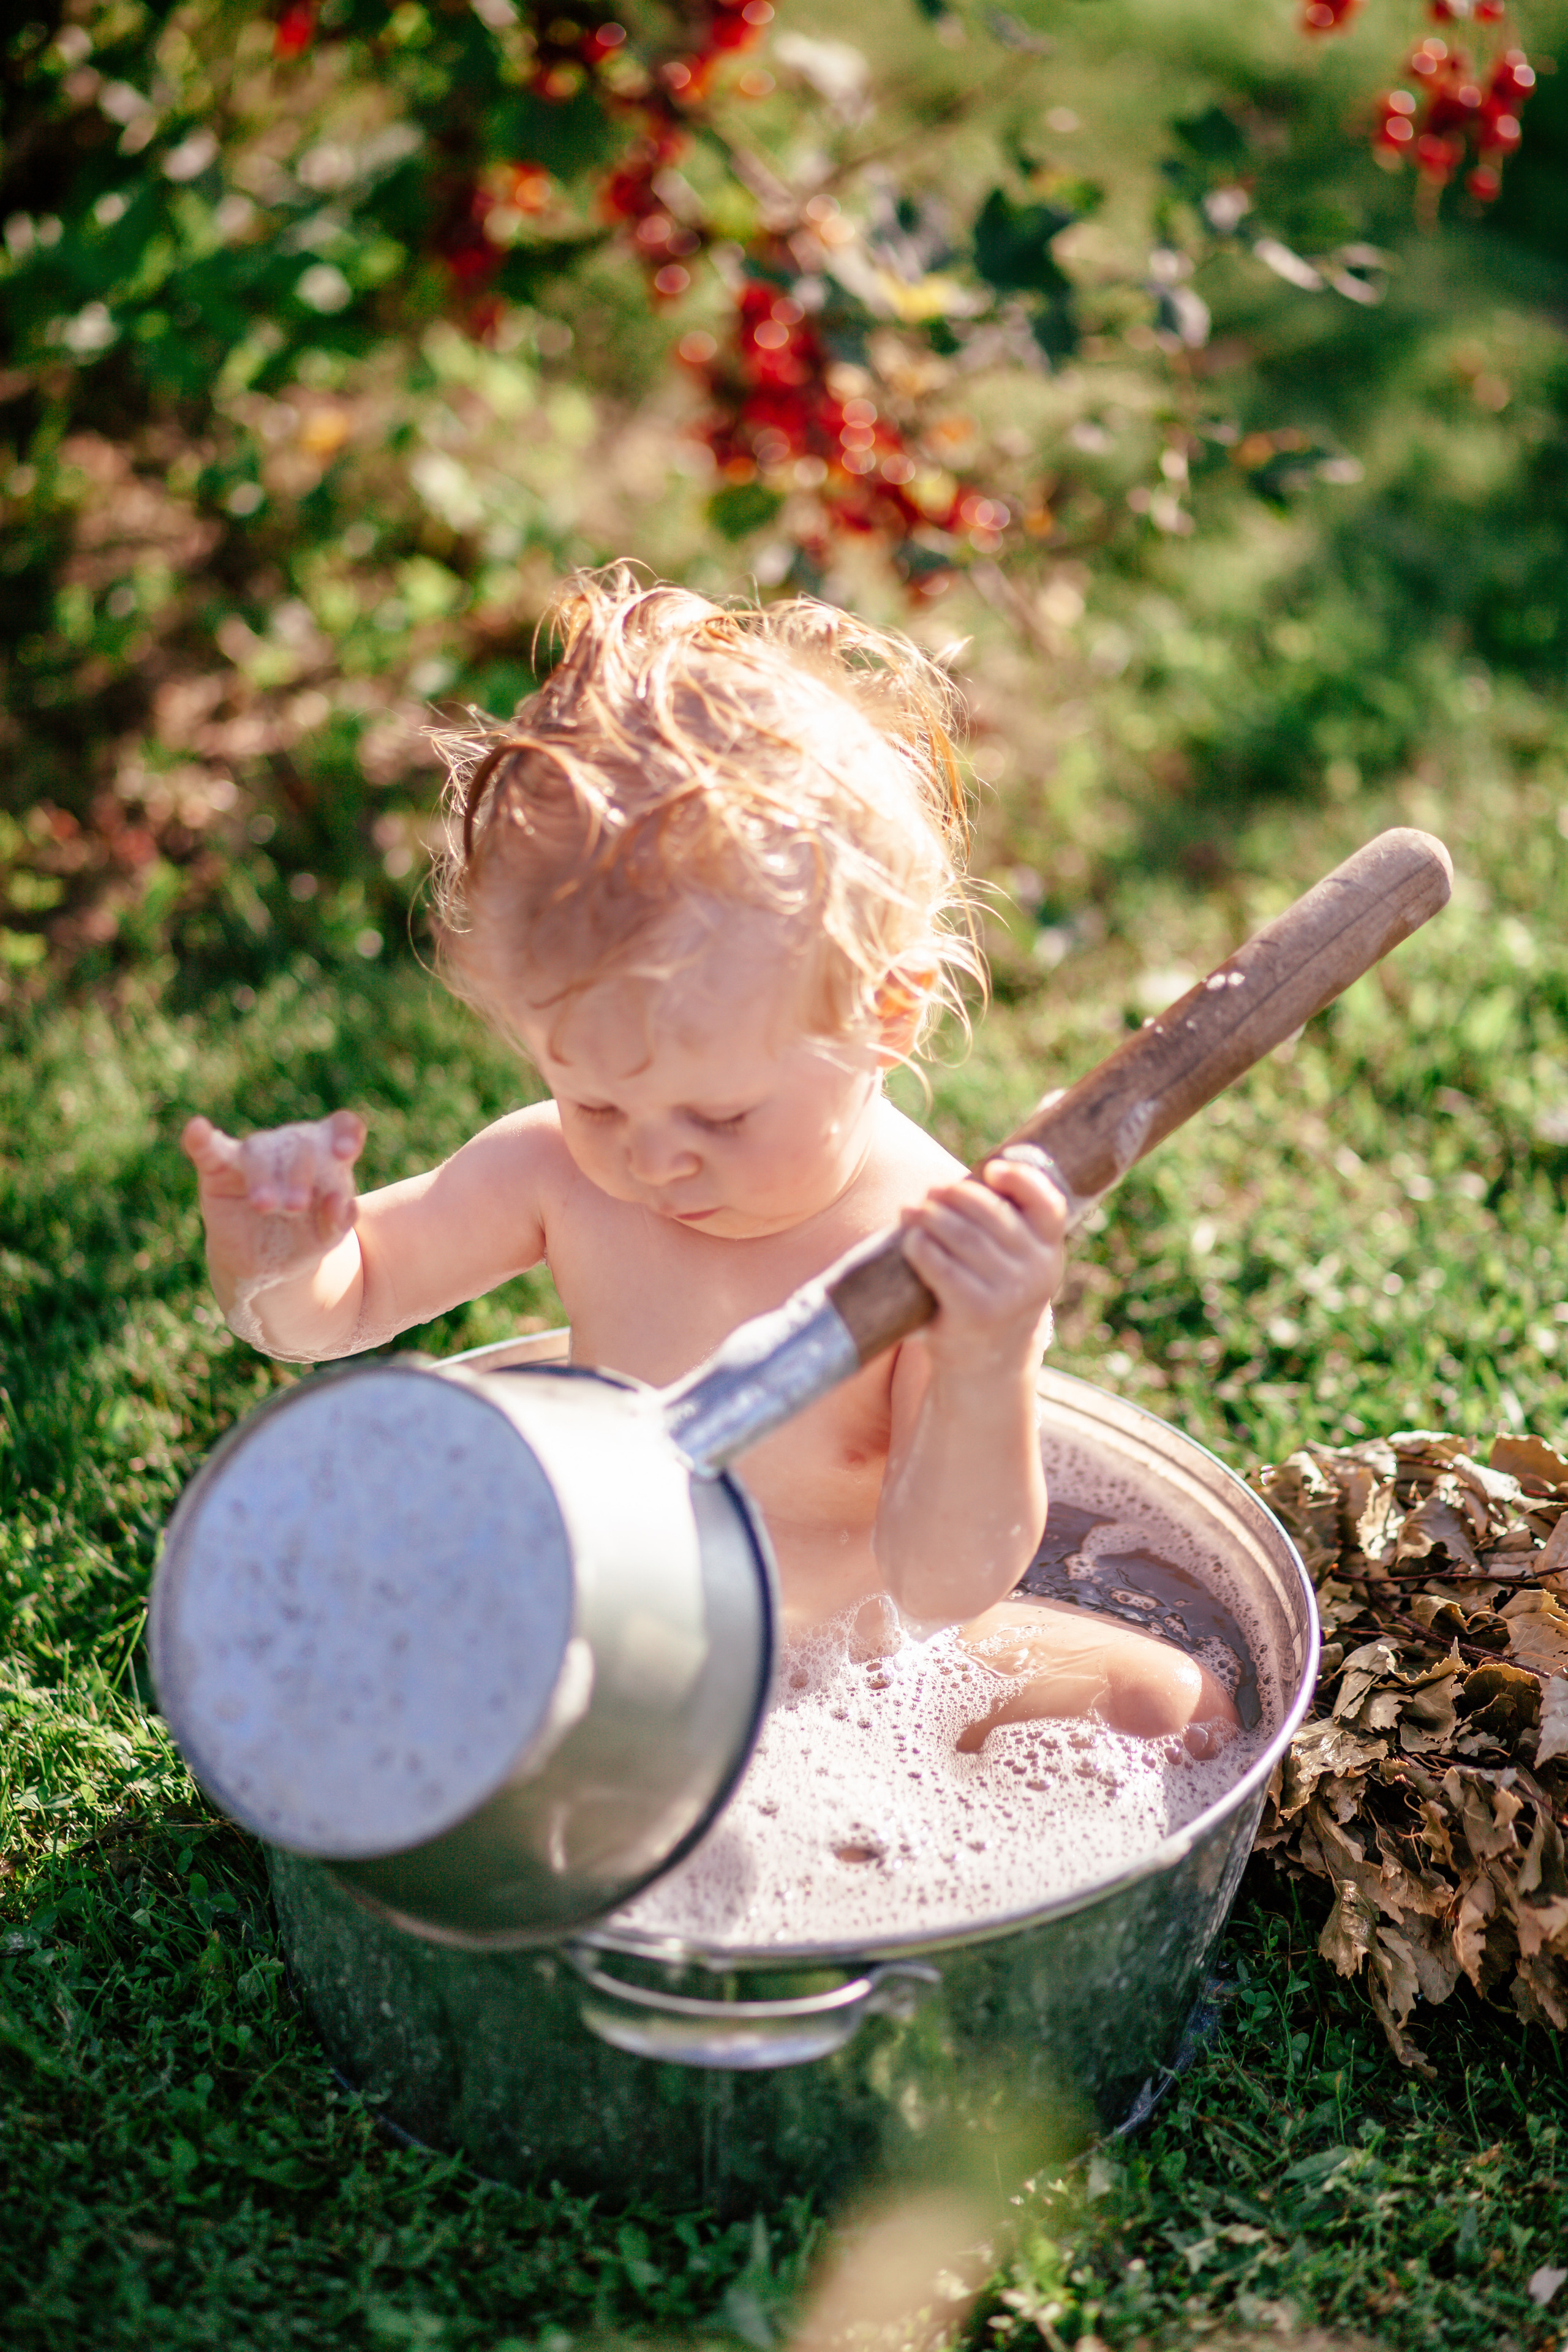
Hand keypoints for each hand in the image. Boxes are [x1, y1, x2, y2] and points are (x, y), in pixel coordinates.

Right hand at [181, 1111, 364, 1296]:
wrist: (266, 1267)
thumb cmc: (304, 1240)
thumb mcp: (329, 1236)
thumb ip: (339, 1220)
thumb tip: (339, 1201)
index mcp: (326, 1155)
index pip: (341, 1128)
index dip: (345, 1133)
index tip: (345, 1153)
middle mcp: (289, 1147)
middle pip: (298, 1143)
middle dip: (299, 1174)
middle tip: (296, 1206)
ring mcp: (253, 1156)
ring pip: (258, 1149)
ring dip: (263, 1176)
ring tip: (266, 1206)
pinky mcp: (218, 1170)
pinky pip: (209, 1149)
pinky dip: (201, 1139)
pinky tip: (196, 1128)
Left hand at [897, 1156, 1065, 1376]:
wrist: (987, 1363)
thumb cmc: (992, 1296)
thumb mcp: (1014, 1264)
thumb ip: (1005, 1227)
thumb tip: (956, 1181)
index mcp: (1049, 1252)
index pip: (1048, 1206)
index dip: (1023, 1179)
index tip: (992, 1168)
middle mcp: (1036, 1272)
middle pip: (991, 1214)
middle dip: (954, 1195)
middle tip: (930, 1191)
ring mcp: (1008, 1293)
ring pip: (963, 1236)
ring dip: (930, 1216)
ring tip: (911, 1210)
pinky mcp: (975, 1310)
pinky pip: (941, 1266)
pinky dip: (920, 1246)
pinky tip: (910, 1241)